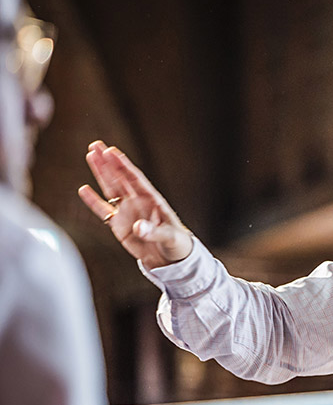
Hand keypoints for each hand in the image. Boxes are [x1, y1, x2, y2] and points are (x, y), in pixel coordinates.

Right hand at [78, 140, 193, 268]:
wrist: (169, 259)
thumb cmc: (176, 244)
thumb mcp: (170, 237)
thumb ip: (154, 232)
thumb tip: (139, 228)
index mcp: (153, 200)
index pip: (135, 178)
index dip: (123, 165)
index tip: (111, 151)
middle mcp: (138, 202)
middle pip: (120, 178)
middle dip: (108, 162)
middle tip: (95, 145)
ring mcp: (127, 211)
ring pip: (110, 188)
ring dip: (100, 173)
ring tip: (90, 155)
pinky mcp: (119, 225)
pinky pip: (103, 210)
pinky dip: (93, 201)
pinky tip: (83, 189)